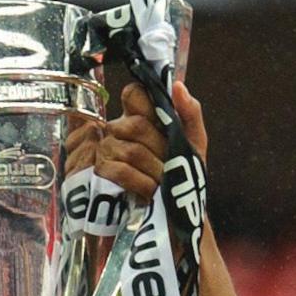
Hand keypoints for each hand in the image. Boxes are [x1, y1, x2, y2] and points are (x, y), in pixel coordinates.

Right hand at [83, 82, 206, 204]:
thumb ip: (190, 112)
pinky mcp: (101, 172)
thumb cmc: (185, 173)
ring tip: (163, 180)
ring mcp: (107, 149)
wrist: (177, 210)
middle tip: (170, 161)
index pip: (133, 93)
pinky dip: (141, 182)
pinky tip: (150, 190)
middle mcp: (120, 129)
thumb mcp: (194, 142)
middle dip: (159, 146)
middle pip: (136, 125)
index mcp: (142, 116)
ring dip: (154, 169)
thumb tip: (176, 85)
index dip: (144, 103)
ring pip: (131, 151)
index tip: (160, 119)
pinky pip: (120, 171)